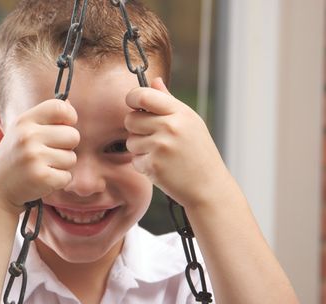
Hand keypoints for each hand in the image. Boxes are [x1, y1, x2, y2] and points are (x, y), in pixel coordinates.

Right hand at [0, 99, 79, 214]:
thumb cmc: (15, 159)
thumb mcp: (21, 133)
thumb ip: (43, 118)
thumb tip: (69, 103)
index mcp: (24, 121)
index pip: (60, 107)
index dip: (69, 118)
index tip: (64, 127)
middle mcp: (28, 136)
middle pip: (73, 136)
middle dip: (66, 147)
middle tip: (48, 155)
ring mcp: (34, 157)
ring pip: (71, 158)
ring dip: (62, 166)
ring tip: (42, 168)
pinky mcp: (41, 177)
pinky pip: (67, 177)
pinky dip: (58, 181)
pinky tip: (42, 181)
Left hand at [124, 77, 230, 207]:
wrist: (208, 185)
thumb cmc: (198, 152)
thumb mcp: (190, 122)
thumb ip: (168, 102)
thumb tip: (154, 81)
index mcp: (180, 112)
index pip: (143, 95)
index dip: (132, 98)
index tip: (133, 104)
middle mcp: (170, 127)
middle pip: (130, 119)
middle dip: (135, 128)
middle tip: (152, 136)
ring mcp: (161, 146)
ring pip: (130, 141)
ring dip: (140, 149)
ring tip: (160, 154)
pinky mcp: (153, 165)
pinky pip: (134, 160)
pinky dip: (143, 165)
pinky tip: (161, 167)